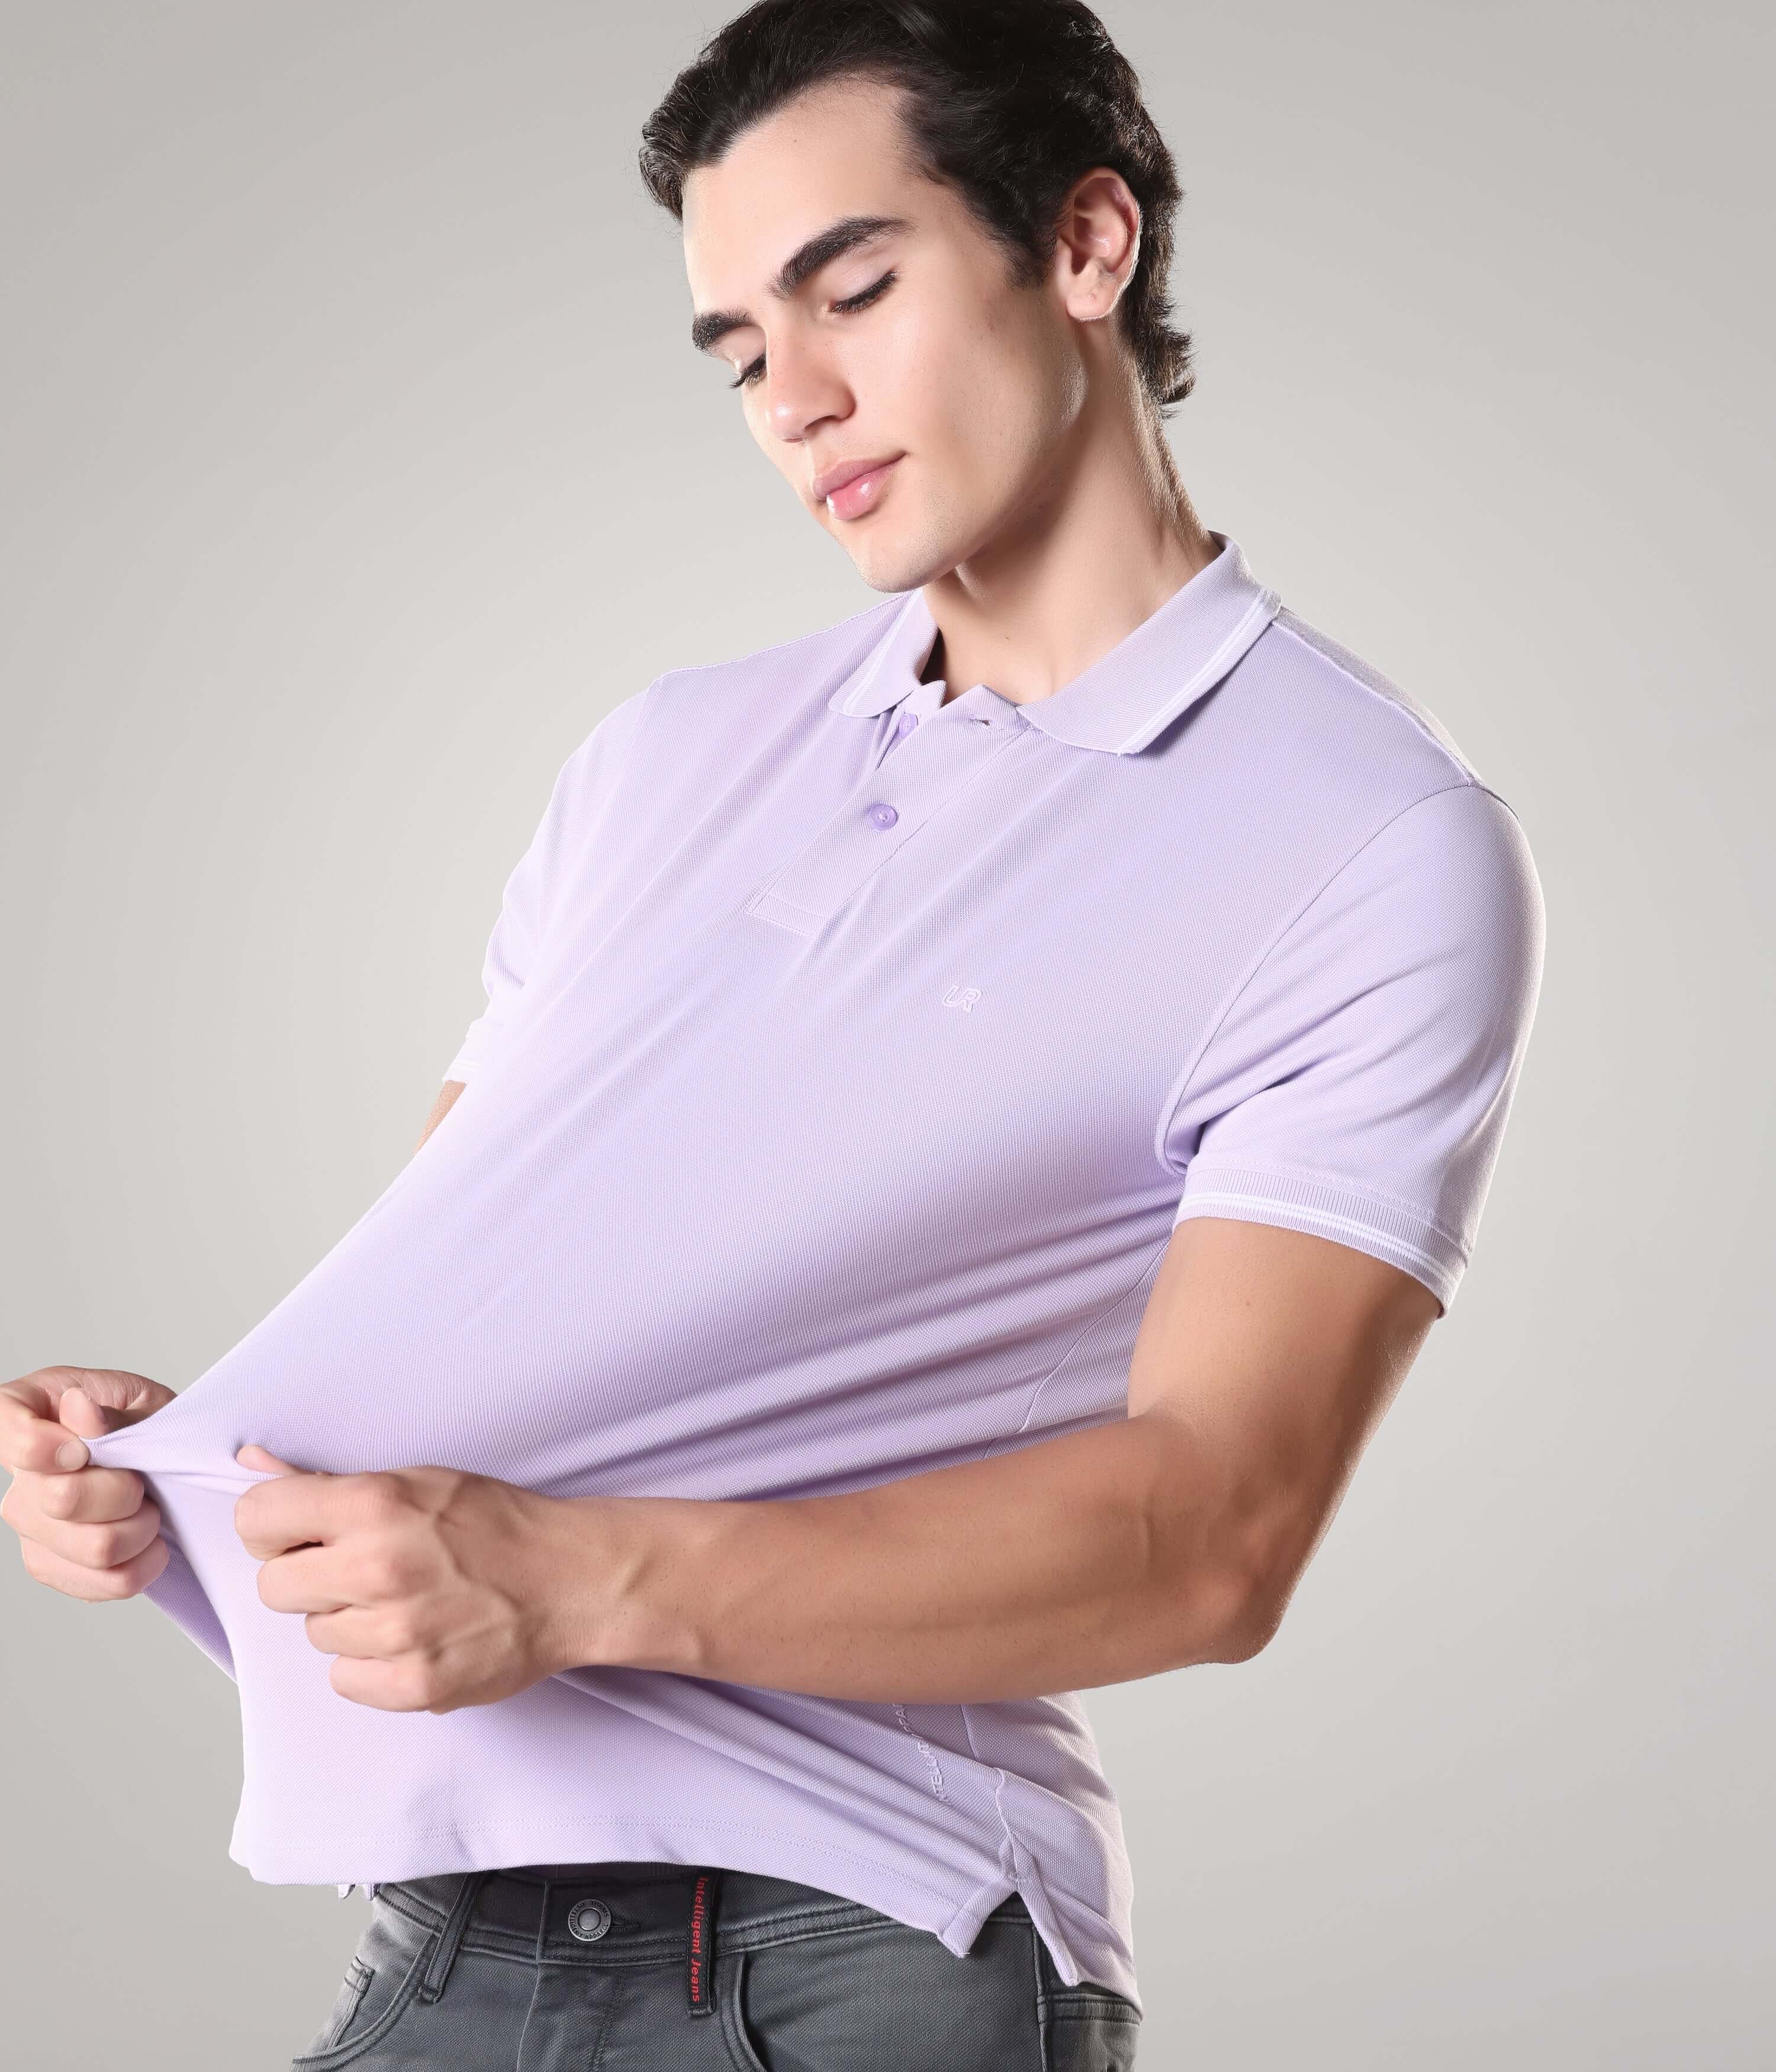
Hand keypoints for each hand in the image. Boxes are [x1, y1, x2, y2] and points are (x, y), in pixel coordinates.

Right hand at [0, 1366, 176, 1600]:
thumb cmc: (147, 1424)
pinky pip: (104, 1583)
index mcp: (31, 1412)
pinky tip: (148, 1542)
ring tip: (151, 1510)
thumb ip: (113, 1412)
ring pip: (94, 1547)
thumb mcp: (144, 1402)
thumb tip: (80, 1409)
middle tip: (142, 1480)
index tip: (82, 1451)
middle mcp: (20, 1475)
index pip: (8, 1434)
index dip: (42, 1447)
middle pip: (62, 1500)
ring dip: (142, 1529)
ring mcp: (31, 1524)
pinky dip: (142, 1565)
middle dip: (125, 1491)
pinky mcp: (52, 1566)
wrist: (161, 1466)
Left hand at [233, 1445, 583, 1713]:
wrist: (569, 1579)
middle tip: (361, 1567)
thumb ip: (325, 1481)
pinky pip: (344, 1679)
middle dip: (308, 1576)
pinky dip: (371, 1663)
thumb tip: (249, 1461)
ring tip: (405, 1599)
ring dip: (348, 1619)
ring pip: (314, 1634)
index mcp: (374, 1504)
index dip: (275, 1527)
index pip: (254, 1519)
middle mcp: (378, 1568)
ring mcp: (396, 1632)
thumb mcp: (414, 1479)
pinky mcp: (412, 1684)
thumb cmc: (495, 1524)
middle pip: (273, 1587)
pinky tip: (413, 1635)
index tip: (305, 1532)